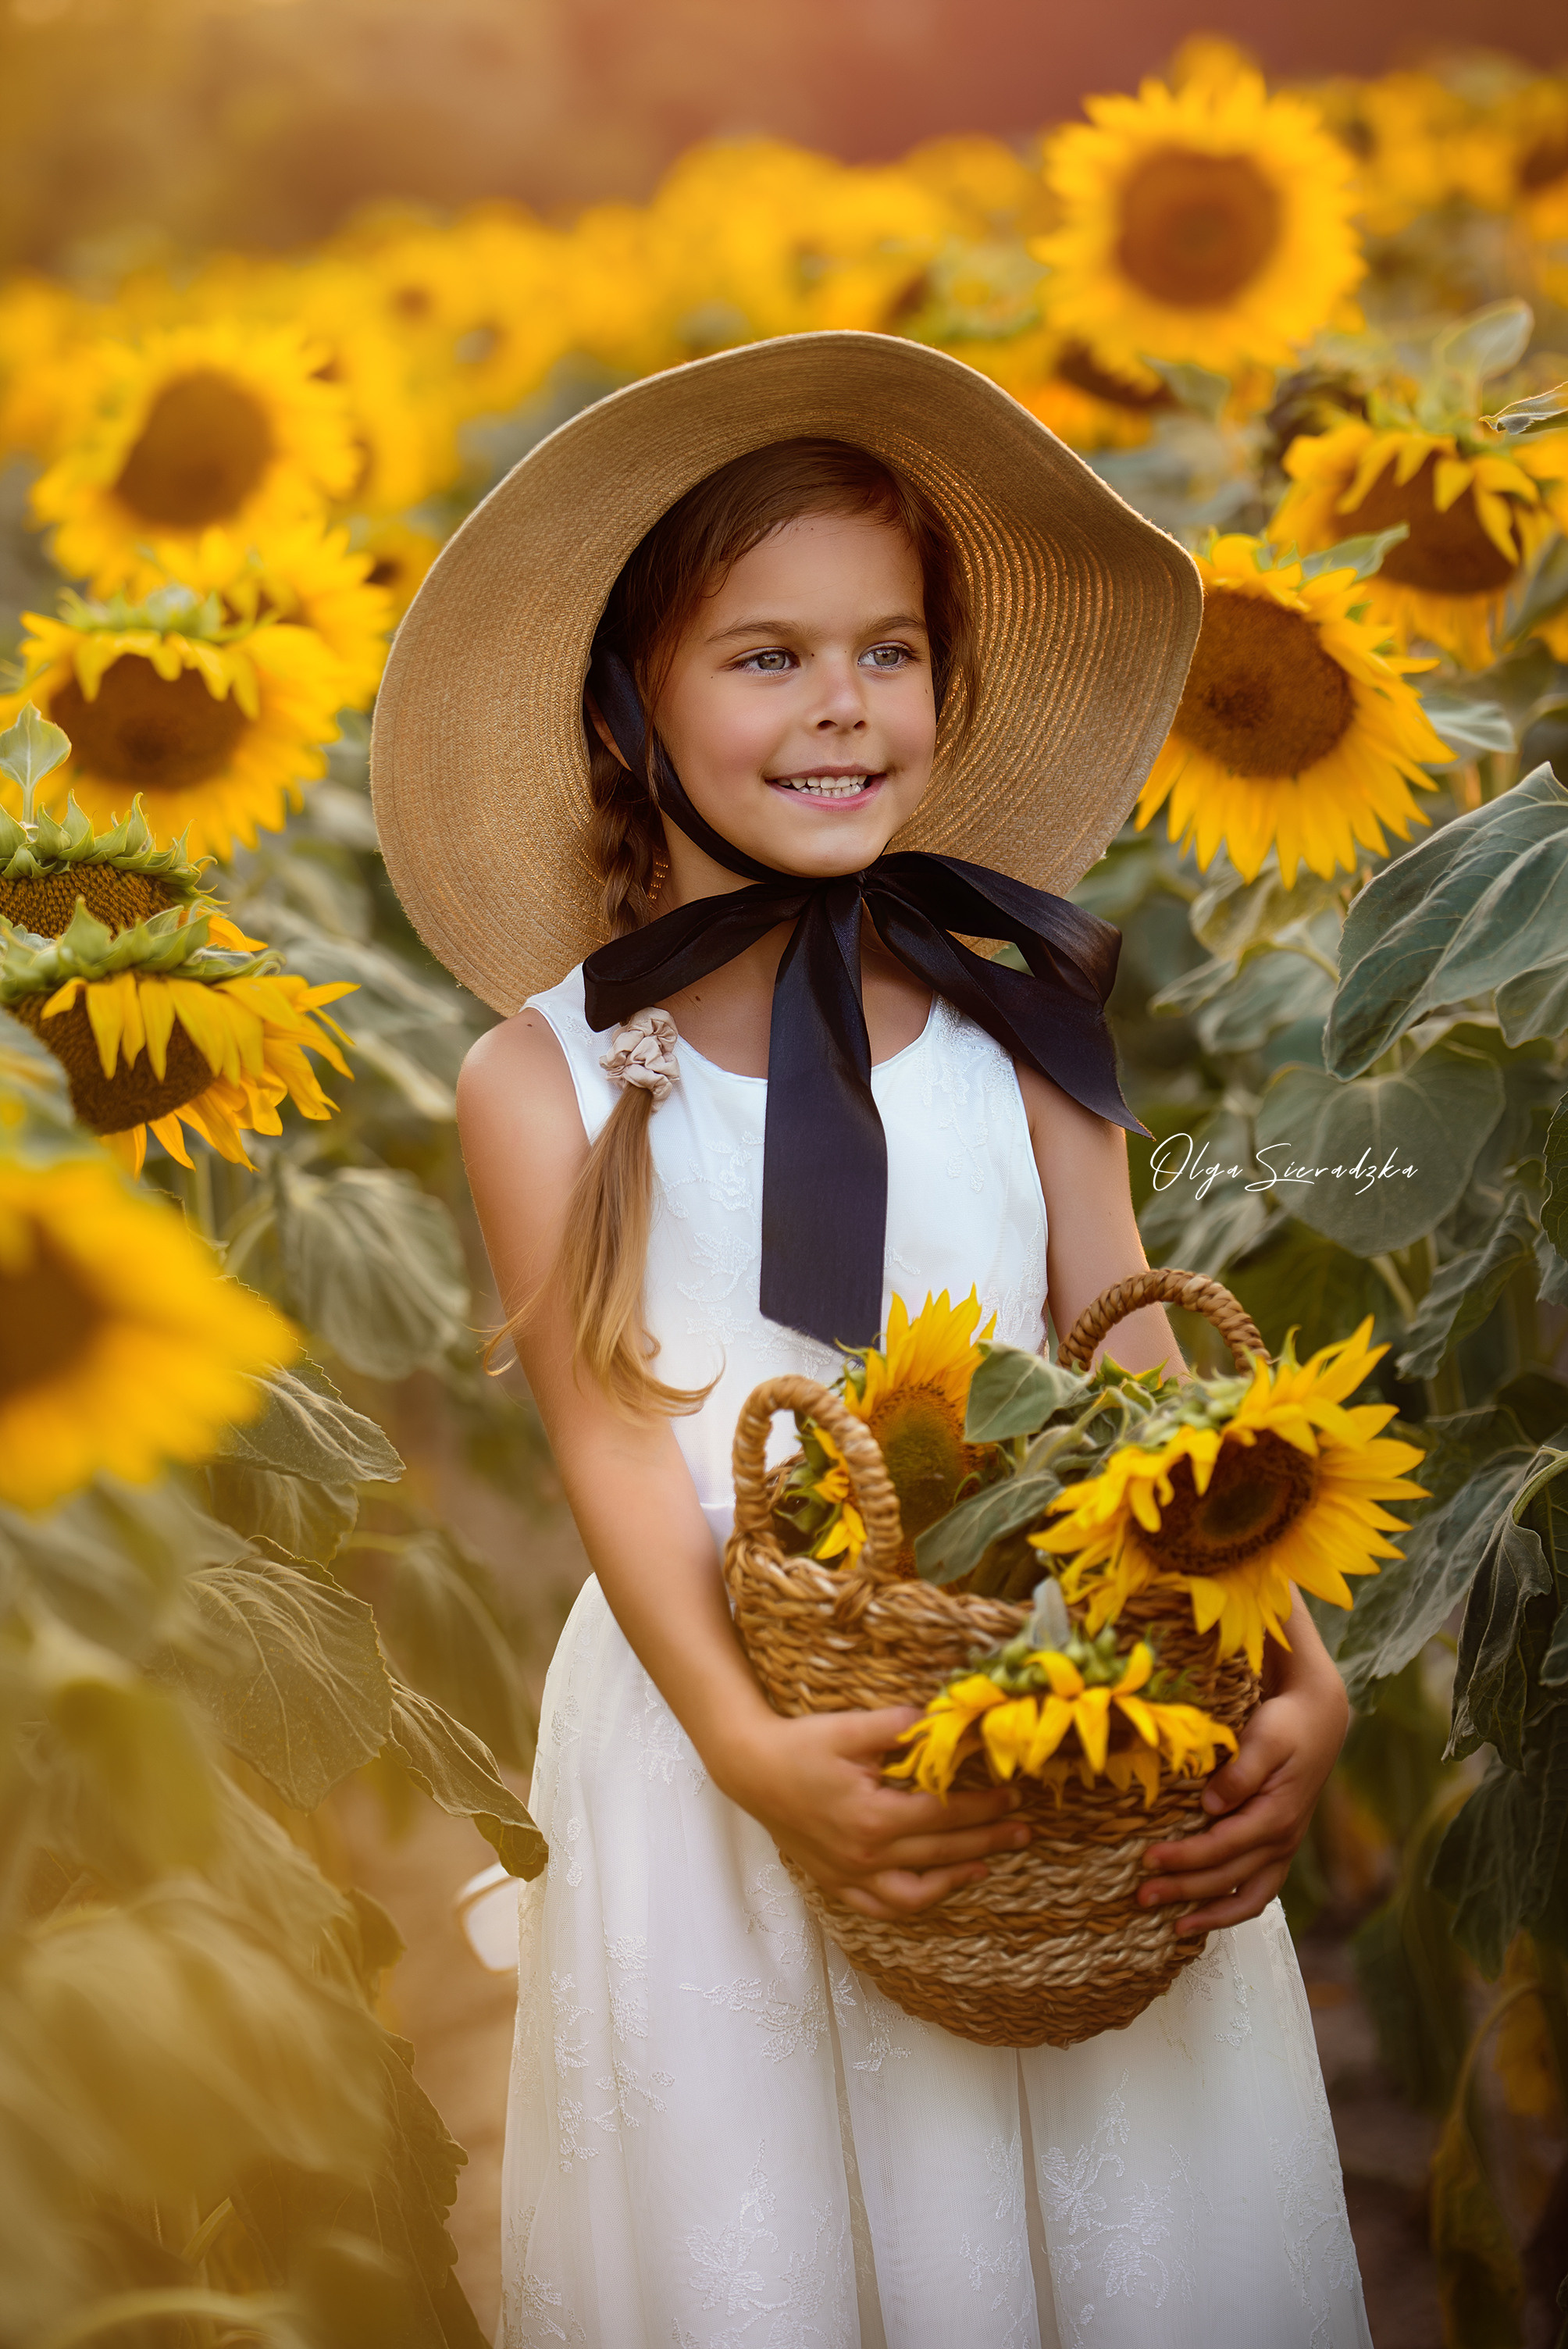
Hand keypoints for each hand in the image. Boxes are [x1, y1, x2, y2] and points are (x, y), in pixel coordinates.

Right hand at [719, 1705, 1032, 1921]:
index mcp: (874, 1817)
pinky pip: (883, 1906)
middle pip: (941, 1853)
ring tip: (988, 1863)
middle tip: (1023, 1830)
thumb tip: (944, 1720)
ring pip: (917, 1891)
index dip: (985, 1806)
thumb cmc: (801, 1745)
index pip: (945, 1815)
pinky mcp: (836, 1882)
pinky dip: (916, 1901)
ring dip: (958, 1878)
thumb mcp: (851, 1727)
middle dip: (988, 1840)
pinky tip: (936, 1887)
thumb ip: (899, 1726)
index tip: (1014, 1796)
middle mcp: (865, 1855)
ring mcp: (849, 1875)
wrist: (750, 1769)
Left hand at [1138, 1598, 1348, 1935]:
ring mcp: (1282, 1849)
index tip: (1148, 1859)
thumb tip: (1210, 1805)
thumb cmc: (1285, 1725)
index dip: (1184, 1858)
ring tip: (1173, 1926)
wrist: (1318, 1722)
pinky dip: (1232, 1909)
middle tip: (1142, 1896)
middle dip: (1184, 1890)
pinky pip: (1257, 1891)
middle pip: (1228, 1878)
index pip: (1221, 1847)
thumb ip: (1240, 1772)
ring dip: (1210, 1914)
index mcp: (1275, 1816)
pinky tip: (1204, 1916)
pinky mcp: (1277, 1848)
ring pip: (1248, 1897)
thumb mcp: (1264, 1739)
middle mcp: (1282, 1840)